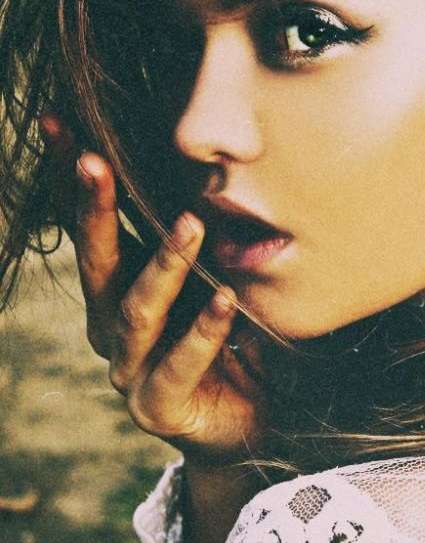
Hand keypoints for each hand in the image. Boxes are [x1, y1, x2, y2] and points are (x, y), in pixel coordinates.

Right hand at [41, 116, 263, 460]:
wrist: (248, 421)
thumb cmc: (227, 340)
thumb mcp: (211, 277)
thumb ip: (200, 236)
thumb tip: (212, 163)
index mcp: (118, 286)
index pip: (90, 223)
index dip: (72, 176)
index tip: (58, 121)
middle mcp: (111, 324)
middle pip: (96, 259)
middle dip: (94, 207)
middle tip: (94, 159)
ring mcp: (128, 368)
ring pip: (136, 309)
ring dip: (163, 264)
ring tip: (193, 224)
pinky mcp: (157, 406)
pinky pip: (178, 363)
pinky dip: (203, 331)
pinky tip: (227, 301)